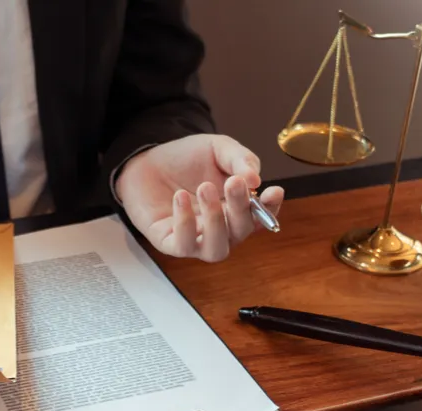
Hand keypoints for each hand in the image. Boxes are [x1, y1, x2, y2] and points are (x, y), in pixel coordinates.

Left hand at [115, 134, 283, 261]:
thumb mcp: (218, 149)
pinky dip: (185, 223)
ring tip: (204, 189)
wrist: (147, 159)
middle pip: (241, 232)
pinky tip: (180, 196)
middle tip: (233, 182)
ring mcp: (196, 239)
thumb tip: (255, 180)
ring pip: (217, 250)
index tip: (274, 191)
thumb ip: (240, 159)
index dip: (271, 209)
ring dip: (215, 221)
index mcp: (237, 209)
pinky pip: (183, 245)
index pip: (261, 218)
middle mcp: (220, 229)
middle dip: (241, 208)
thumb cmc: (186, 159)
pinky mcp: (170, 242)